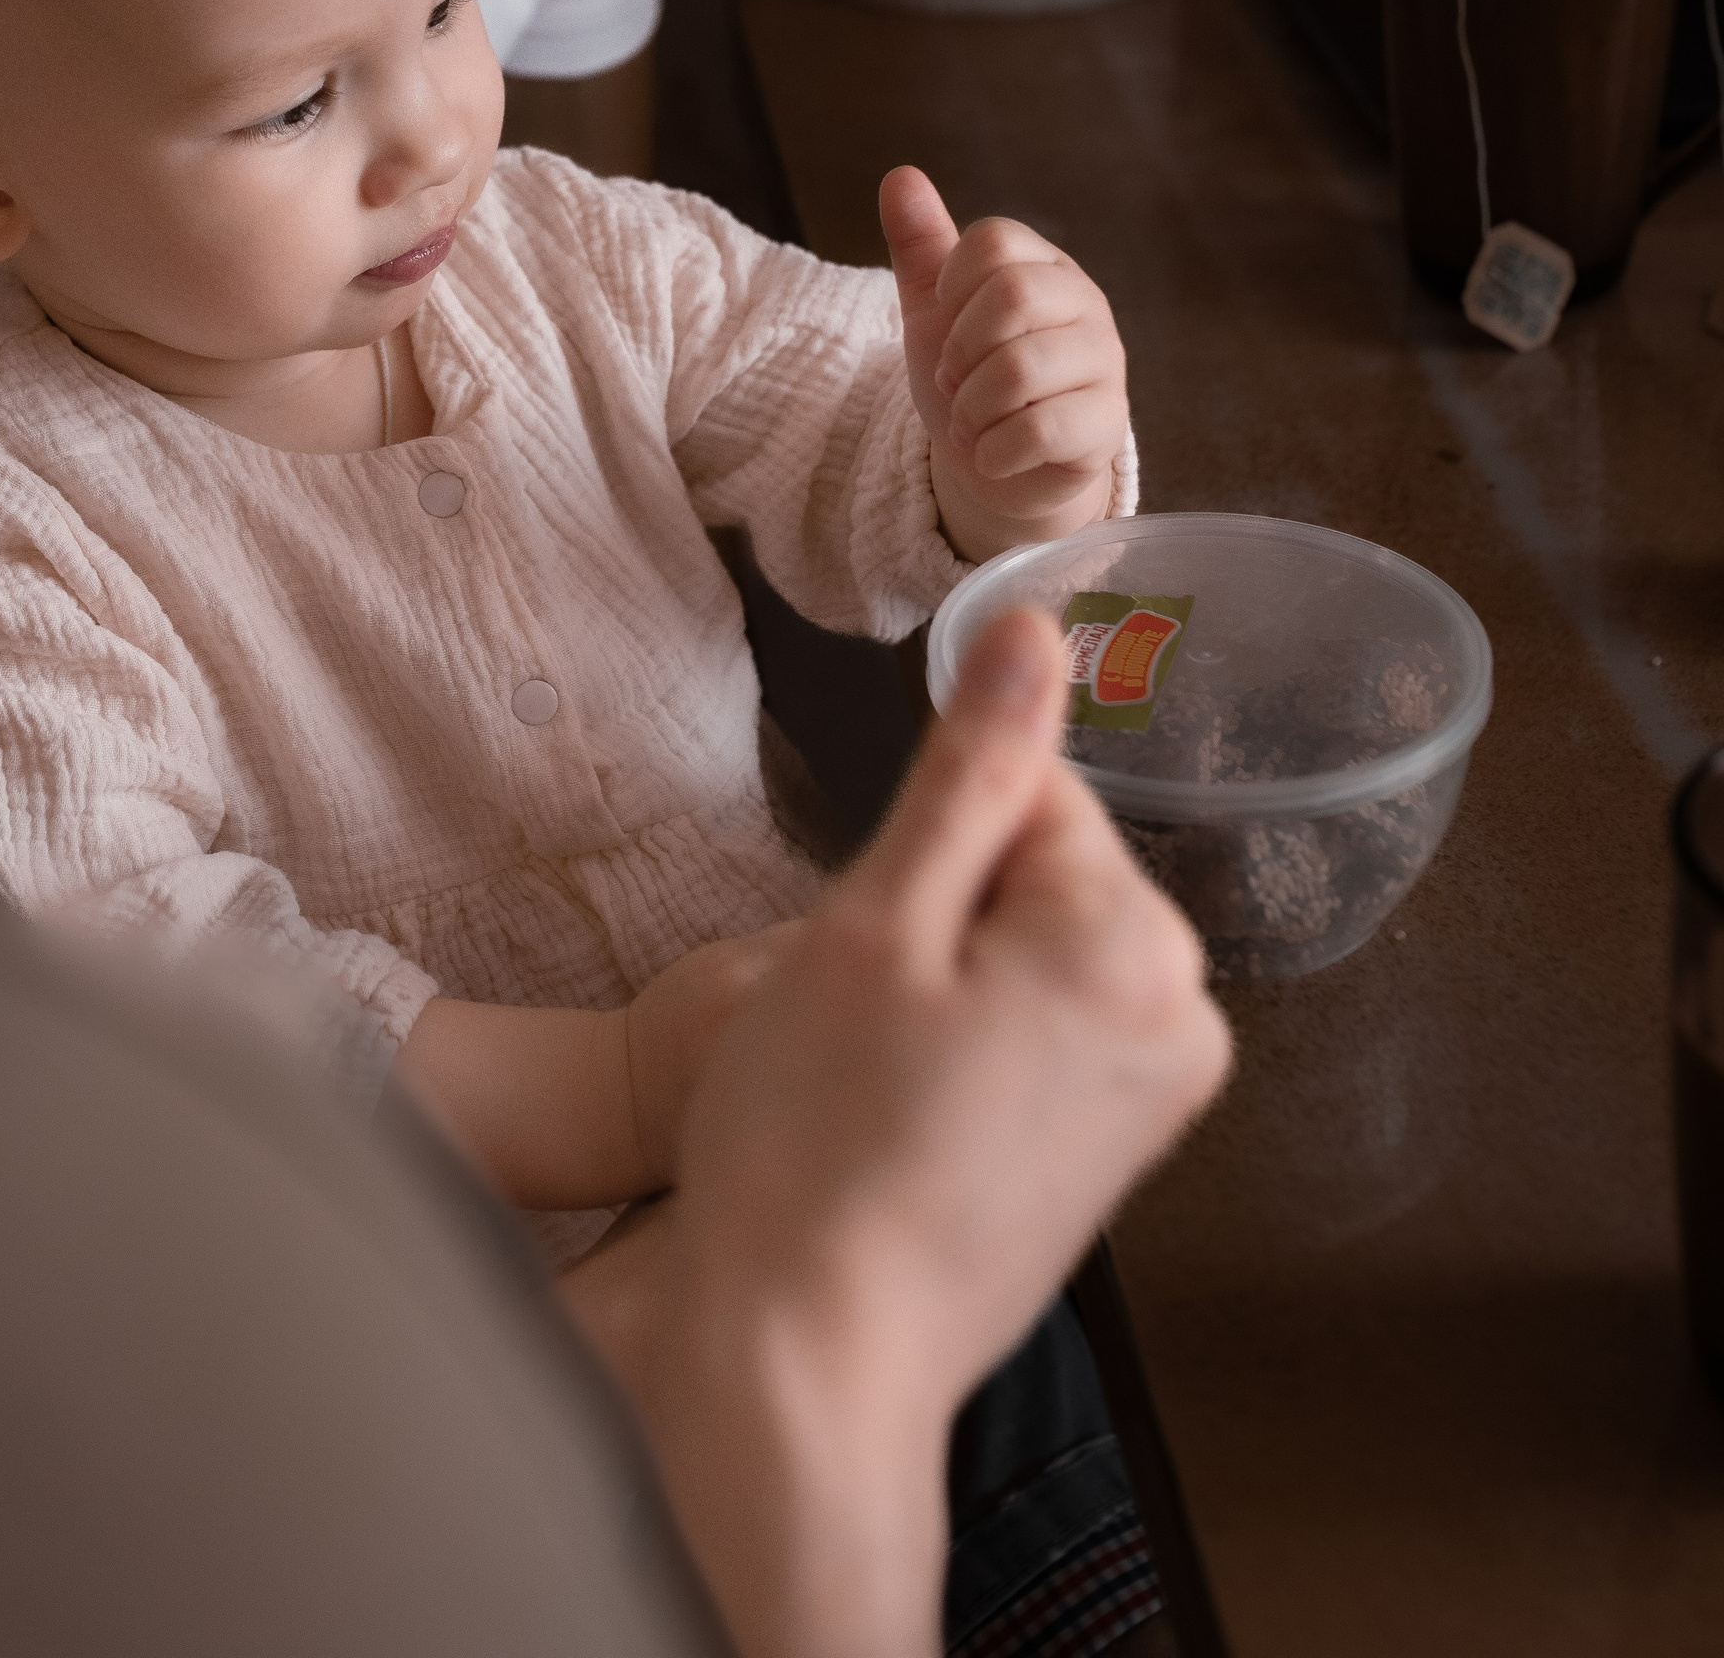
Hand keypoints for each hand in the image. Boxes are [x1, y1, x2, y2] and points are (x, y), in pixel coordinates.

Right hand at [569, 609, 1228, 1657]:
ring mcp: (1160, 1093)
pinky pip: (1042, 1022)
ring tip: (878, 1069)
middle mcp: (1184, 1014)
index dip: (920, 841)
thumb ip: (970, 769)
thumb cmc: (814, 1144)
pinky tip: (906, 1112)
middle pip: (1041, 863)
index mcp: (1133, 941)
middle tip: (861, 1011)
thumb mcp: (872, 923)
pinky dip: (969, 1040)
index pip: (1024, 785)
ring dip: (947, 976)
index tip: (870, 934)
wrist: (808, 1365)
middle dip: (940, 908)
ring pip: (1033, 941)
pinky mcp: (1119, 1150)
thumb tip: (1034, 627)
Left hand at [879, 165, 1128, 562]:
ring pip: (1020, 369)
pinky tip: (993, 455)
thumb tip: (900, 174)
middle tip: (952, 381)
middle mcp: (1084, 304)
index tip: (946, 325)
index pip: (992, 242)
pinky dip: (993, 451)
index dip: (951, 289)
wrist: (998, 465)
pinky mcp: (1108, 424)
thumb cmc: (969, 375)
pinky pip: (1039, 430)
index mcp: (1043, 265)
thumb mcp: (933, 308)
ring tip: (970, 422)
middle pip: (1012, 296)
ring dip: (970, 409)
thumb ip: (920, 243)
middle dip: (960, 351)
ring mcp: (1104, 363)